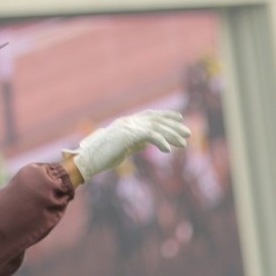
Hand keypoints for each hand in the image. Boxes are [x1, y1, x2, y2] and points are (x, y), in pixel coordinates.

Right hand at [69, 110, 189, 181]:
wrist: (87, 160)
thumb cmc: (101, 157)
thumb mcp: (122, 148)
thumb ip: (134, 142)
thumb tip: (145, 143)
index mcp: (127, 123)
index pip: (150, 115)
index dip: (165, 115)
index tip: (179, 117)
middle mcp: (128, 122)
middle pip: (156, 120)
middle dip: (173, 126)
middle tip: (188, 133)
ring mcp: (127, 127)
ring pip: (155, 128)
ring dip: (171, 135)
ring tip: (184, 143)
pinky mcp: (127, 135)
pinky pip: (149, 136)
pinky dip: (160, 142)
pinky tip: (168, 150)